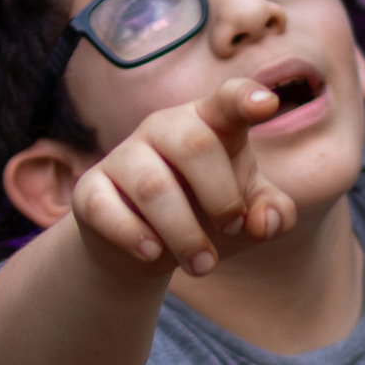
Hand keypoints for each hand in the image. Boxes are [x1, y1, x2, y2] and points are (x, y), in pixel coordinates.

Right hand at [70, 77, 299, 275]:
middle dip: (222, 197)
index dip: (246, 98)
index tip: (269, 105)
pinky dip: (133, 236)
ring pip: (153, 187)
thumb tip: (265, 223)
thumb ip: (273, 214)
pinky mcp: (91, 189)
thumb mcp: (248, 215)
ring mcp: (123, 155)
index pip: (228, 99)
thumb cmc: (206, 214)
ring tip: (203, 266)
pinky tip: (153, 253)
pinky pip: (106, 208)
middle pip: (195, 146)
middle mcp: (163, 127)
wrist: (146, 249)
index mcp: (209, 122)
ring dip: (185, 234)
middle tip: (233, 231)